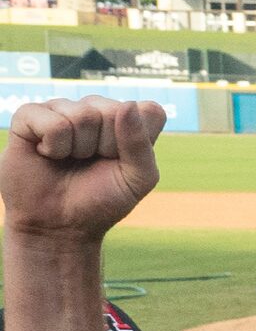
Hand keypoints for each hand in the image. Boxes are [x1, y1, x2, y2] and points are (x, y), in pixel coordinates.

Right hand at [0, 97, 165, 239]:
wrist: (58, 225)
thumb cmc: (101, 201)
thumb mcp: (137, 180)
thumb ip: (141, 145)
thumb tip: (128, 105)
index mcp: (128, 121)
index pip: (149, 110)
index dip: (139, 140)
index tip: (124, 161)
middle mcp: (96, 109)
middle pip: (114, 111)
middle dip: (106, 147)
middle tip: (91, 163)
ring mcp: (63, 109)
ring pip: (83, 115)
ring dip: (78, 148)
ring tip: (69, 159)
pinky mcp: (30, 115)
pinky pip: (51, 121)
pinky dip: (53, 146)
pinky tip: (47, 153)